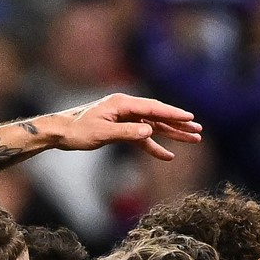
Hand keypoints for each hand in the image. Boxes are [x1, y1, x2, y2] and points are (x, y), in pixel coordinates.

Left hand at [51, 94, 203, 160]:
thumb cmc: (77, 131)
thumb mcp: (102, 133)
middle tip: (198, 131)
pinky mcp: (121, 129)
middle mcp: (126, 108)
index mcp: (122, 103)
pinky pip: (142, 138)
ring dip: (171, 134)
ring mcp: (125, 119)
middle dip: (179, 124)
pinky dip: (153, 147)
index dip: (173, 113)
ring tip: (192, 140)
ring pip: (153, 127)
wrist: (60, 133)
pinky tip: (167, 155)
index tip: (190, 118)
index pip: (153, 108)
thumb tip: (149, 131)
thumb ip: (126, 133)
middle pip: (158, 116)